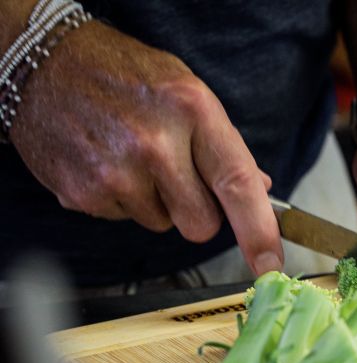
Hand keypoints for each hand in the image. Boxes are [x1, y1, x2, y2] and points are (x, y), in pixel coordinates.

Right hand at [10, 21, 282, 275]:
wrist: (46, 64)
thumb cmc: (125, 77)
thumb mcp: (187, 93)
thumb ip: (224, 145)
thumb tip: (260, 189)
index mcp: (192, 111)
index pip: (238, 184)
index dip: (259, 232)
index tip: (270, 264)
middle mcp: (155, 144)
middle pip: (201, 225)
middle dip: (196, 210)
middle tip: (175, 174)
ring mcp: (115, 171)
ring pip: (162, 224)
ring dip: (154, 201)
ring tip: (131, 157)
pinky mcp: (83, 193)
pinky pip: (125, 219)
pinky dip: (120, 199)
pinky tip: (107, 162)